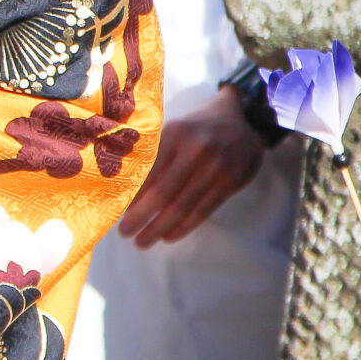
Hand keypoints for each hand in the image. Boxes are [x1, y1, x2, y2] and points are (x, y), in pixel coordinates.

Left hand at [118, 86, 267, 248]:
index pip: (149, 172)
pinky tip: (169, 235)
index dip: (132, 195)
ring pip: (183, 206)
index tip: (116, 211)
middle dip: (141, 217)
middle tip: (126, 233)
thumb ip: (155, 155)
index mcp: (174, 135)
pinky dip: (184, 226)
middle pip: (164, 193)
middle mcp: (195, 151)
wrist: (244, 119)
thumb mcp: (174, 130)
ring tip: (143, 241)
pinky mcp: (231, 182)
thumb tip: (127, 187)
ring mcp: (216, 168)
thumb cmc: (198, 128)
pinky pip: (204, 210)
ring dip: (161, 227)